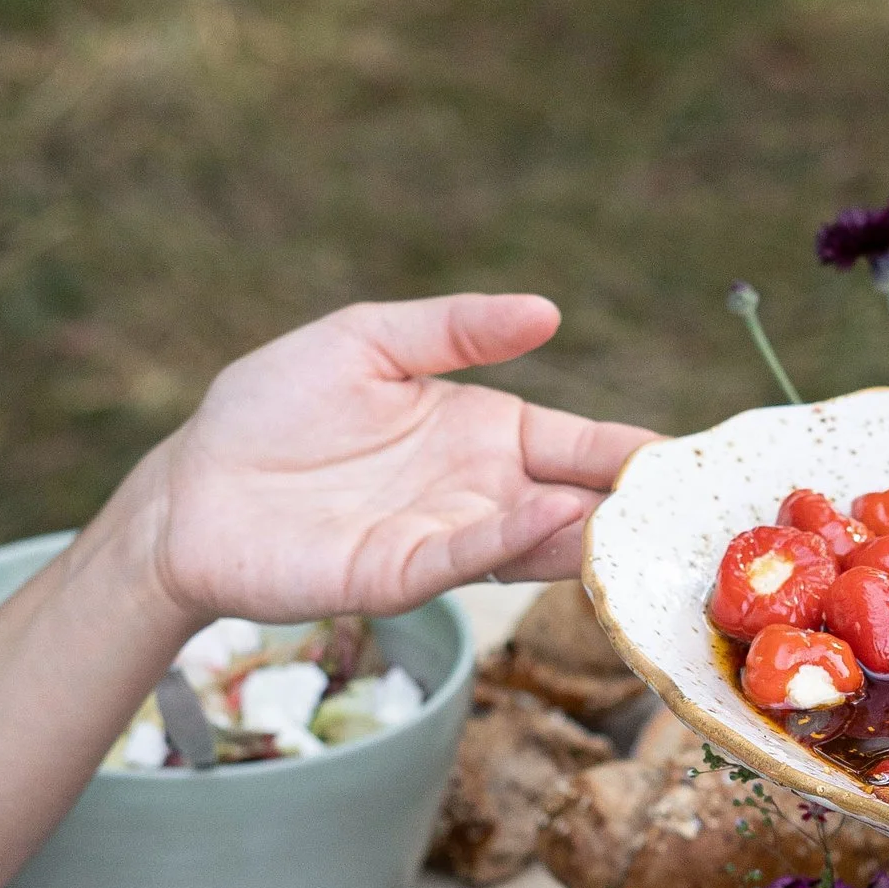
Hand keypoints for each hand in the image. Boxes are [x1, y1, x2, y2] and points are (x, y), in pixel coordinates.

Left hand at [132, 293, 654, 625]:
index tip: (693, 460)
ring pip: (535, 541)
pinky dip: (512, 541)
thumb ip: (455, 328)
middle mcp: (480, 492)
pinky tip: (557, 518)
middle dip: (633, 507)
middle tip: (696, 508)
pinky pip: (464, 558)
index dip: (633, 452)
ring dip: (587, 531)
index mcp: (486, 433)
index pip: (580, 445)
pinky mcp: (397, 576)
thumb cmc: (274, 409)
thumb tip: (549, 311)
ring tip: (637, 514)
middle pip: (575, 502)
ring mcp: (444, 539)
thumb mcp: (366, 340)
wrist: (192, 487)